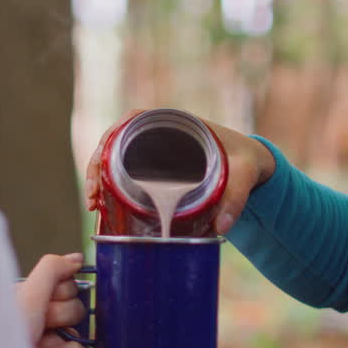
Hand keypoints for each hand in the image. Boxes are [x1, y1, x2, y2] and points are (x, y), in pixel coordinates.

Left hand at [15, 253, 87, 347]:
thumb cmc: (2, 332)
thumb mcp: (28, 292)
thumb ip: (53, 269)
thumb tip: (76, 258)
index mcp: (29, 299)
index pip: (66, 284)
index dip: (61, 290)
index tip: (46, 296)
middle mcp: (39, 320)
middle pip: (76, 307)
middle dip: (59, 314)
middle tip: (39, 322)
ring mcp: (49, 345)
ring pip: (80, 331)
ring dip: (61, 337)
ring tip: (40, 346)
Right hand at [83, 111, 275, 234]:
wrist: (255, 164)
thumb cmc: (247, 161)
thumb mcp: (244, 174)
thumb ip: (236, 198)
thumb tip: (221, 227)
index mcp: (177, 123)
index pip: (131, 120)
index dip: (109, 140)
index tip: (100, 165)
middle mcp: (162, 133)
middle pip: (116, 141)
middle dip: (96, 166)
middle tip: (92, 199)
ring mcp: (157, 151)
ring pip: (116, 158)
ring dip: (99, 177)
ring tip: (94, 206)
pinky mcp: (157, 169)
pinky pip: (126, 170)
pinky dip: (112, 185)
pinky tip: (104, 205)